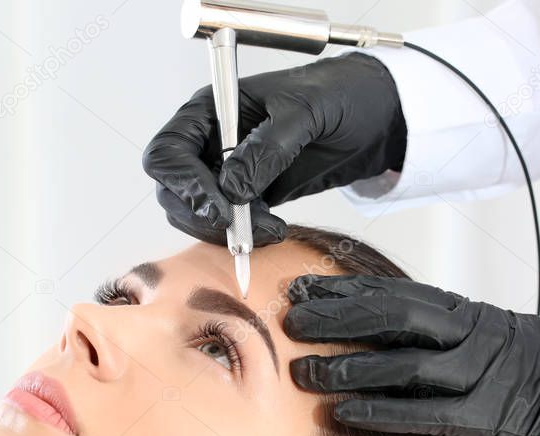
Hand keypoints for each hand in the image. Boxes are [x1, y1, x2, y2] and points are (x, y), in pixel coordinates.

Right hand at [142, 52, 405, 245]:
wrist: (371, 117)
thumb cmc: (338, 96)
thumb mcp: (306, 112)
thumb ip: (268, 147)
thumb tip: (233, 187)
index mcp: (211, 111)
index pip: (168, 152)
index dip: (182, 183)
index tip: (216, 206)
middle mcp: (209, 142)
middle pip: (174, 191)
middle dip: (202, 215)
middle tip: (240, 229)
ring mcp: (226, 172)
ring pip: (198, 215)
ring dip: (226, 231)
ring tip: (270, 229)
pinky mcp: (249, 196)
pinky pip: (230, 225)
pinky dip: (246, 235)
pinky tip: (274, 230)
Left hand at [284, 275, 539, 435]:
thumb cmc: (538, 372)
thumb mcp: (491, 336)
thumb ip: (443, 331)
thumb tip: (384, 330)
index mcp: (467, 312)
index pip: (394, 292)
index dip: (342, 290)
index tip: (301, 289)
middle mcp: (471, 334)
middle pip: (391, 316)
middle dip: (336, 316)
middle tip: (290, 320)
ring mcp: (480, 374)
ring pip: (402, 364)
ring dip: (347, 366)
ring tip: (303, 371)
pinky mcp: (488, 416)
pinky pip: (425, 412)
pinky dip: (381, 412)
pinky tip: (343, 414)